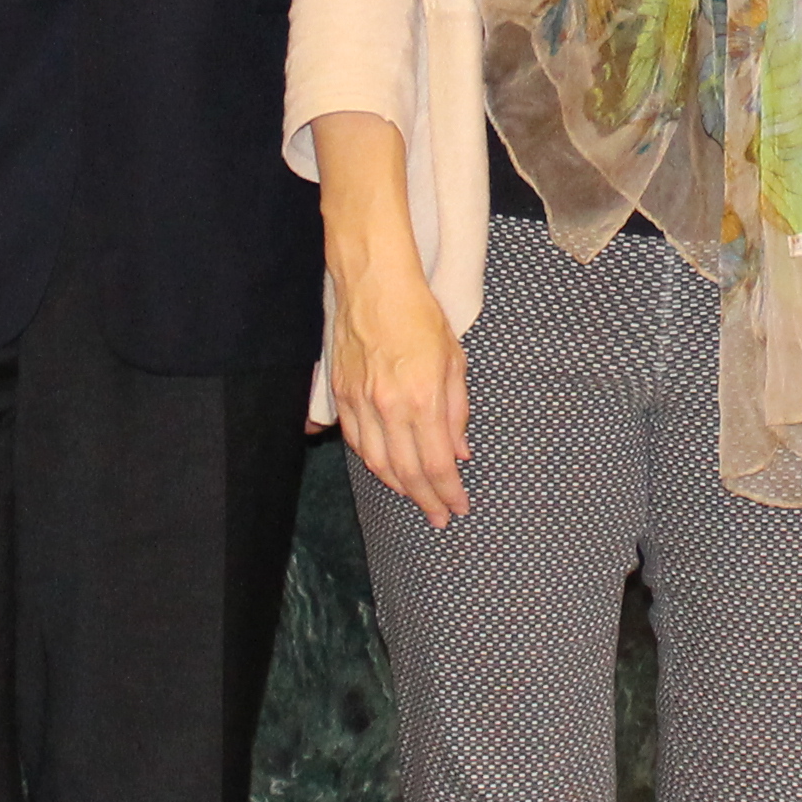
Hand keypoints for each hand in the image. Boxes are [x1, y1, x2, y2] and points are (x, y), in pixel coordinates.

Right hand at [329, 247, 470, 523]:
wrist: (374, 285)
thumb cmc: (419, 315)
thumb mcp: (454, 360)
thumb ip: (457, 411)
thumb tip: (460, 452)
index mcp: (422, 399)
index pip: (437, 463)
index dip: (449, 492)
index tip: (458, 507)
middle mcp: (388, 407)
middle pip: (406, 472)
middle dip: (424, 500)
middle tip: (437, 516)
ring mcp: (360, 402)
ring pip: (375, 463)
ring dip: (396, 486)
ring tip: (414, 496)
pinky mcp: (341, 393)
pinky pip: (354, 440)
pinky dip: (370, 461)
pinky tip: (384, 468)